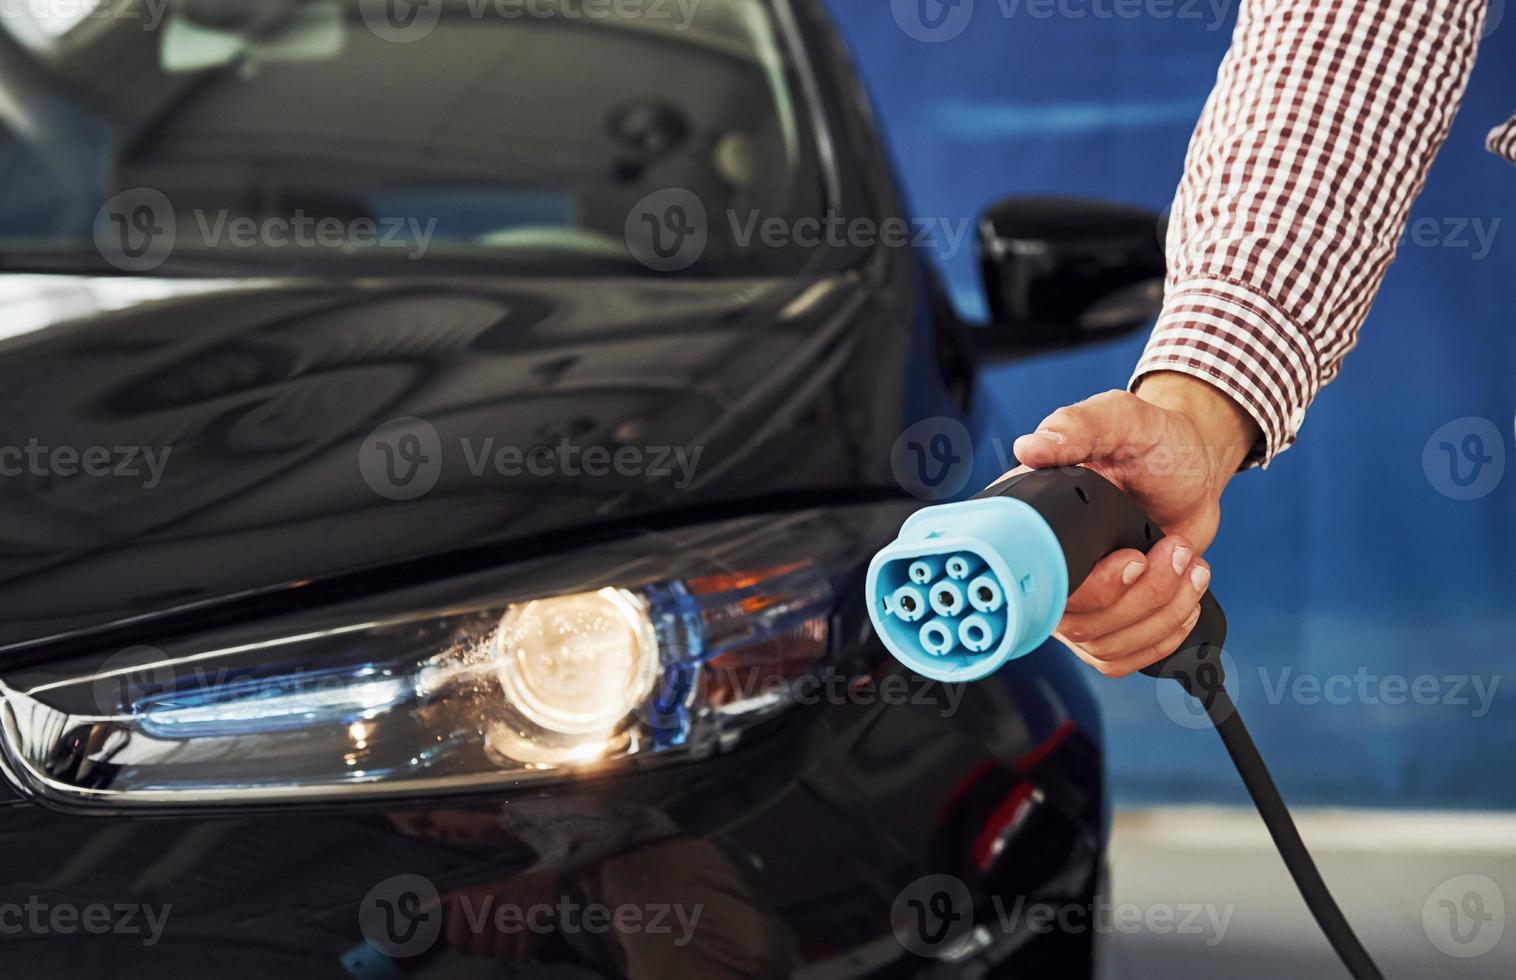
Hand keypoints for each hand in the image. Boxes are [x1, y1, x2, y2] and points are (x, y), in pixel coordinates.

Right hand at [1010, 372, 1260, 676]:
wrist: (1189, 467)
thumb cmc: (1153, 441)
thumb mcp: (1119, 420)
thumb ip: (1076, 426)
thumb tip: (1031, 447)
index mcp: (1033, 523)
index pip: (1036, 585)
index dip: (1089, 588)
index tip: (1131, 559)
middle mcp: (1045, 568)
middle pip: (1078, 625)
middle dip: (1143, 594)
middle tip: (1175, 549)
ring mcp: (1075, 600)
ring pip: (1105, 645)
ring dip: (1161, 611)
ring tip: (1188, 563)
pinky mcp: (1106, 619)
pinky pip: (1121, 657)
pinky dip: (1162, 636)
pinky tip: (1184, 598)